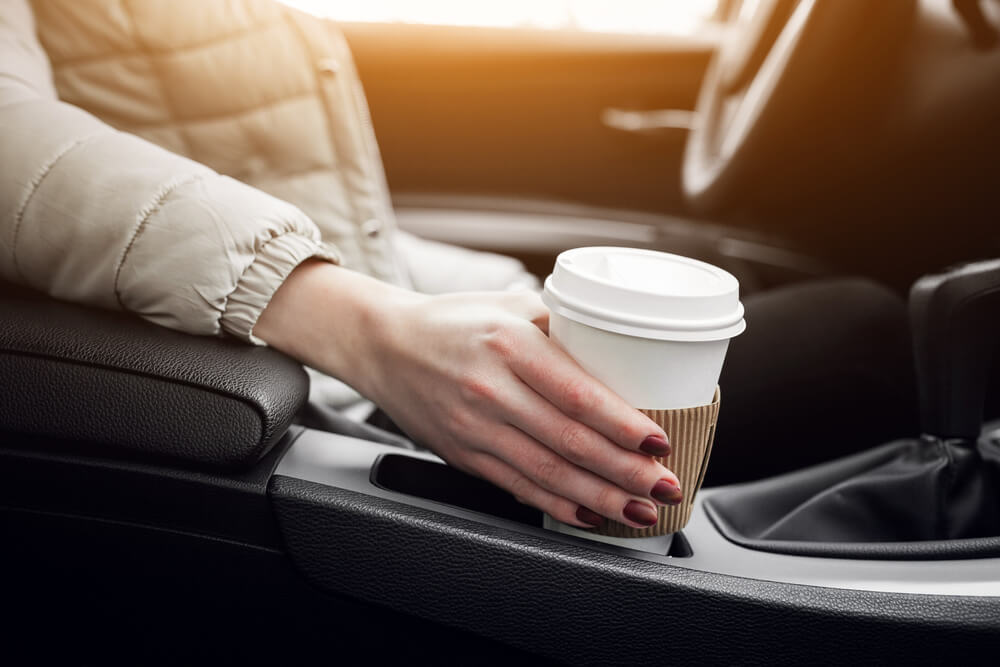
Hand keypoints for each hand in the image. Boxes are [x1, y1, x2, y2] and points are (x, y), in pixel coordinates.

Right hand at [256, 261, 682, 528]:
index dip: (621, 424)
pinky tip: (589, 515)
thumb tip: (623, 347)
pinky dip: (557, 505)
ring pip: (547, 473)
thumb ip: (562, 325)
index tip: (658, 441)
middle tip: (664, 484)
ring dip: (599, 497)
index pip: (575, 393)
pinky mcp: (464, 455)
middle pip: (569, 441)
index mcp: (509, 343)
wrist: (384, 345)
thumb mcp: (509, 303)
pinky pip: (516, 487)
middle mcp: (490, 389)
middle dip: (624, 471)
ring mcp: (474, 428)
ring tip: (640, 510)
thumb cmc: (453, 321)